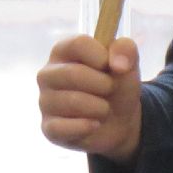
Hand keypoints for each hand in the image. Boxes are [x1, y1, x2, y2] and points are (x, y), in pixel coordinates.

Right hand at [37, 34, 142, 163]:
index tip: (112, 66)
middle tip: (110, 89)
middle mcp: (48, 74)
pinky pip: (64, 127)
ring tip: (104, 107)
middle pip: (72, 73)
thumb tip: (118, 64)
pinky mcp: (48, 128)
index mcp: (63, 51)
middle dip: (103, 84)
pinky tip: (94, 124)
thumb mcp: (127, 63)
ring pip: (72, 101)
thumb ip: (126, 50)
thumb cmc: (116, 85)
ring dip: (100, 107)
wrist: (118, 121)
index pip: (77, 44)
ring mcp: (45, 102)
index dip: (101, 56)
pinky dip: (88, 126)